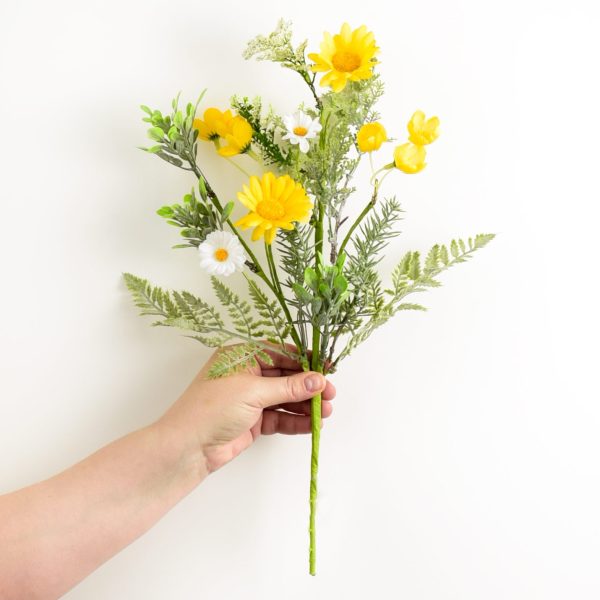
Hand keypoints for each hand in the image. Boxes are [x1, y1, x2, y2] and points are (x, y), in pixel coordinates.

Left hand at [157, 345, 335, 472]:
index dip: (304, 361)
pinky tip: (312, 424)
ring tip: (326, 412)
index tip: (326, 367)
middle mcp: (247, 374)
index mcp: (242, 356)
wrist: (188, 446)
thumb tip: (318, 380)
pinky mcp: (252, 420)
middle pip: (285, 377)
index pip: (280, 353)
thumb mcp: (254, 392)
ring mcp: (250, 398)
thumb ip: (289, 387)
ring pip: (284, 398)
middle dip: (308, 386)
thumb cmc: (213, 408)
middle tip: (330, 393)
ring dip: (305, 405)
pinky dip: (295, 421)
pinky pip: (279, 417)